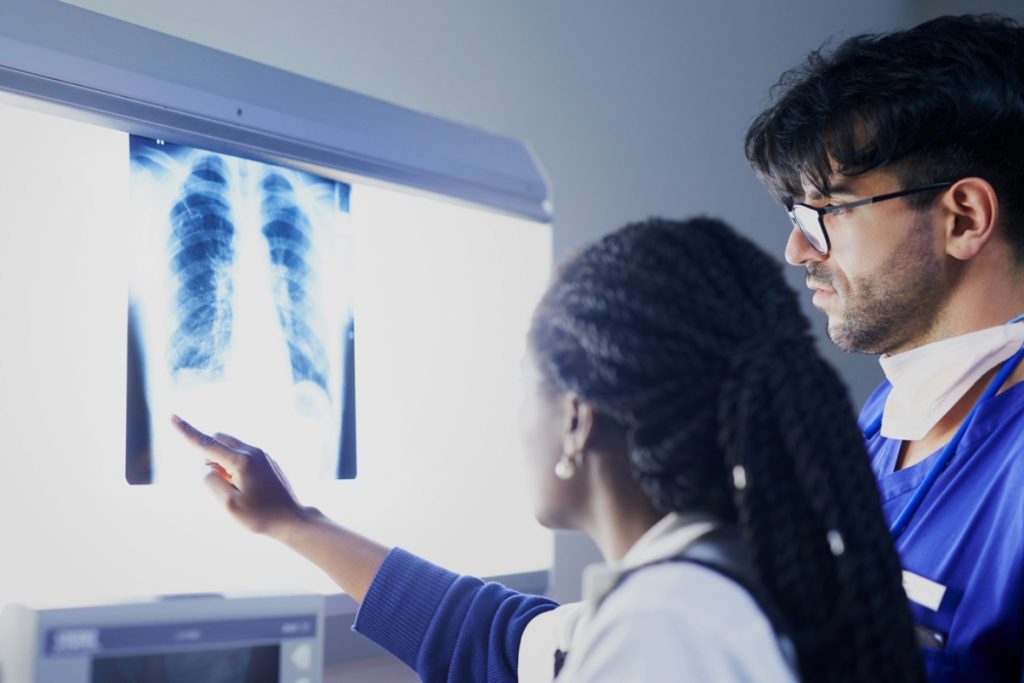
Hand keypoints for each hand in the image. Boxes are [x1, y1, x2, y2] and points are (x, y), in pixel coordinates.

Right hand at [171, 415, 307, 538]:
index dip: (187, 432)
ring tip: (239, 490)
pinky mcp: (267, 461)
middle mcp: (253, 452)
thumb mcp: (228, 504)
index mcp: (241, 460)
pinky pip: (242, 457)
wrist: (292, 519)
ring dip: (224, 463)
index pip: (206, 443)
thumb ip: (210, 481)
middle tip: (222, 485)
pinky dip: (235, 467)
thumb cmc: (260, 515)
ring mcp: (262, 455)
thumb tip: (207, 467)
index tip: (172, 417)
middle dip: (210, 457)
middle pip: (218, 441)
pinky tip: (249, 490)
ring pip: (230, 449)